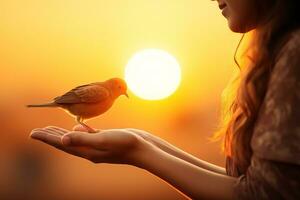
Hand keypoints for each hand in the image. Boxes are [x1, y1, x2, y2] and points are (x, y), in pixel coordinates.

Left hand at [30, 125, 147, 164]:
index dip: (46, 138)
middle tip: (36, 131)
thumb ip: (84, 138)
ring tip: (52, 129)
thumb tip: (63, 139)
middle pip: (65, 142)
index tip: (32, 133)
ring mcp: (98, 145)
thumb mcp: (104, 139)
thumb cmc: (126, 144)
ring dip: (62, 133)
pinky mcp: (106, 139)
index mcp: (87, 151)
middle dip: (50, 136)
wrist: (144, 148)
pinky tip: (78, 125)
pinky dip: (80, 130)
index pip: (62, 144)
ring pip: (75, 138)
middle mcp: (90, 150)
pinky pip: (88, 134)